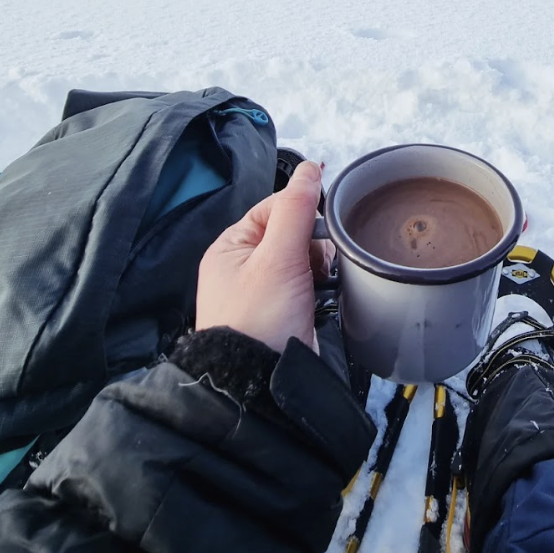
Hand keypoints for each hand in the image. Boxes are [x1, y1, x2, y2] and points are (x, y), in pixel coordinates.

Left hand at [196, 160, 332, 353]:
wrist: (261, 384)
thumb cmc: (260, 319)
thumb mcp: (279, 257)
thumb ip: (296, 209)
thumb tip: (310, 168)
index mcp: (230, 247)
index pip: (273, 207)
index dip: (302, 212)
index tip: (322, 229)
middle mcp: (240, 267)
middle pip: (291, 233)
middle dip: (312, 245)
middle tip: (316, 266)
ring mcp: (260, 292)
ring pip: (301, 259)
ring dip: (317, 267)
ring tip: (319, 285)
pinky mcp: (280, 312)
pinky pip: (305, 285)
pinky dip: (318, 287)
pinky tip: (323, 297)